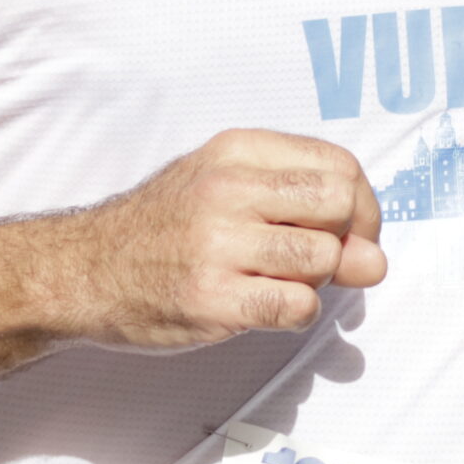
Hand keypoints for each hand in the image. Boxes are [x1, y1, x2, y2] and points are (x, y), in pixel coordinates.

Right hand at [45, 130, 384, 349]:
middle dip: (347, 240)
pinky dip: (297, 313)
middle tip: (320, 261)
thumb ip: (305, 213)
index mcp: (237, 151)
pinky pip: (297, 306)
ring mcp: (217, 243)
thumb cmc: (166, 228)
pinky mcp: (211, 298)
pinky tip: (265, 306)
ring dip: (316, 279)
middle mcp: (227, 188)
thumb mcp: (229, 192)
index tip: (349, 233)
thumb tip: (376, 260)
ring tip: (278, 280)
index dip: (362, 207)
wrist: (87, 270)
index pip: (341, 167)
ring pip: (322, 258)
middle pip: (340, 205)